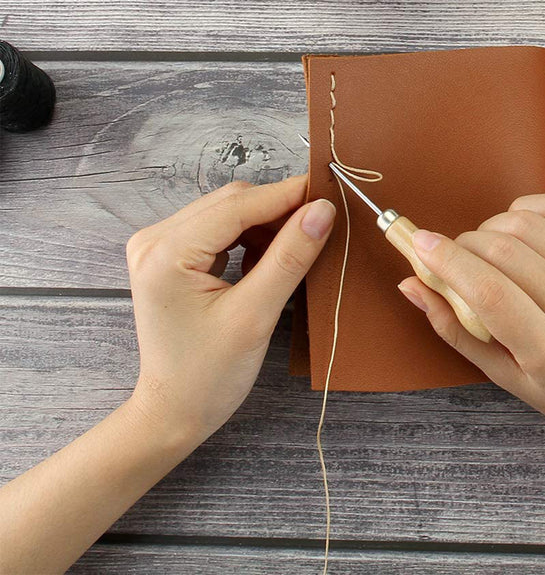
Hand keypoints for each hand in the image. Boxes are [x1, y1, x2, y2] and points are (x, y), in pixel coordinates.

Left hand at [125, 176, 334, 446]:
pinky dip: (249, 235)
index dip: (287, 195)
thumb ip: (289, 257)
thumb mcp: (256, 315)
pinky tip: (269, 255)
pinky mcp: (169, 256)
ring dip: (266, 221)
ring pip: (227, 211)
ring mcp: (158, 246)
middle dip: (278, 208)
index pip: (237, 206)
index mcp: (165, 253)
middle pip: (231, 202)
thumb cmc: (208, 375)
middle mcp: (154, 240)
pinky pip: (218, 227)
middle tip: (322, 220)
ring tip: (297, 244)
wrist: (173, 413)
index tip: (330, 192)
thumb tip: (323, 211)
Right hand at [397, 193, 544, 454]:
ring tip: (486, 252)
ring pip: (528, 225)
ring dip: (490, 228)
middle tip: (451, 257)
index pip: (490, 293)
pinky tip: (516, 230)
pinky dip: (525, 210)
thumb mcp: (510, 380)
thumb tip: (413, 285)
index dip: (448, 261)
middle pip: (505, 252)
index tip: (419, 244)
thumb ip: (457, 331)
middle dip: (464, 245)